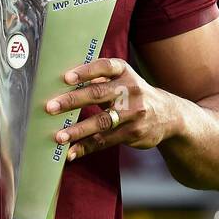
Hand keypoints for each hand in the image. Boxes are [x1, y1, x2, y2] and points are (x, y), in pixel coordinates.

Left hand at [45, 56, 175, 161]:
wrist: (168, 115)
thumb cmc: (132, 94)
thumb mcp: (123, 79)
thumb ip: (99, 79)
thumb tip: (61, 84)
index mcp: (124, 72)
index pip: (104, 67)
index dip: (85, 71)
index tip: (66, 78)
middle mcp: (130, 90)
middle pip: (98, 94)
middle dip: (72, 101)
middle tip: (50, 107)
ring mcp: (134, 113)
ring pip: (101, 122)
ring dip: (77, 130)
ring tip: (58, 136)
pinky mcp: (133, 133)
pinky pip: (105, 140)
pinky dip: (86, 147)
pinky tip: (71, 152)